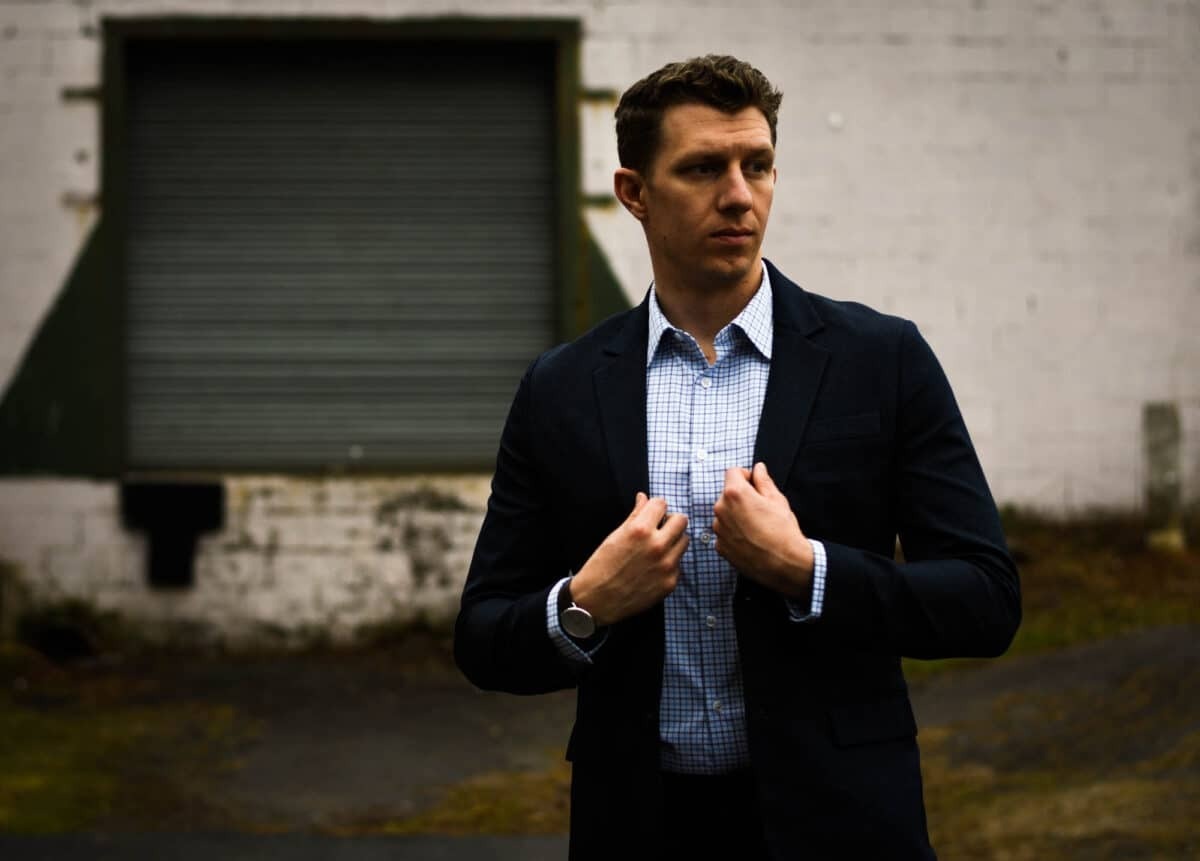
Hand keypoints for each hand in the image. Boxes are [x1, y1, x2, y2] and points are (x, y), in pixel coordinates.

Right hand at [569, 493, 688, 625]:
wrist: (596, 601)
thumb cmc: (601, 567)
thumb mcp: (614, 536)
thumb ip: (634, 515)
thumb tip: (643, 498)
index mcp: (640, 530)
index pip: (662, 503)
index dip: (655, 507)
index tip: (652, 513)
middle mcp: (657, 546)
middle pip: (681, 520)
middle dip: (670, 521)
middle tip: (660, 528)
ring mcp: (666, 566)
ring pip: (684, 541)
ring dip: (673, 540)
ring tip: (657, 548)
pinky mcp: (670, 583)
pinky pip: (679, 563)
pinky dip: (670, 562)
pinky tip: (654, 567)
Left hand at [712, 463, 812, 598]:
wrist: (785, 564)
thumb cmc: (783, 531)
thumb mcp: (777, 500)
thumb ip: (764, 481)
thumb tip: (758, 468)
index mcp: (735, 493)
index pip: (732, 472)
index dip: (746, 476)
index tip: (755, 485)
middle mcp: (721, 509)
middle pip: (727, 494)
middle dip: (741, 497)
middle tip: (760, 509)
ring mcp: (719, 529)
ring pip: (725, 513)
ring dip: (736, 515)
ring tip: (756, 526)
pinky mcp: (720, 546)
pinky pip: (725, 532)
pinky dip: (734, 532)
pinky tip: (751, 539)